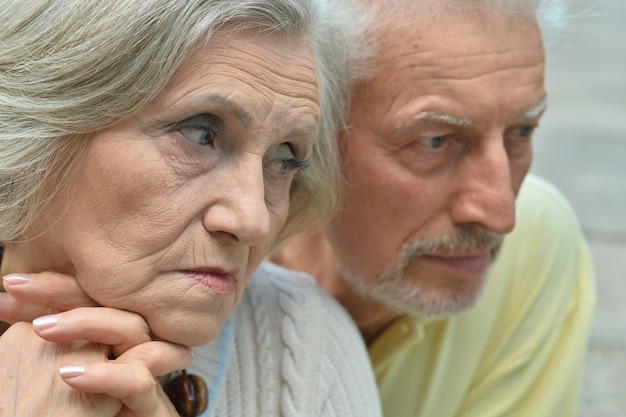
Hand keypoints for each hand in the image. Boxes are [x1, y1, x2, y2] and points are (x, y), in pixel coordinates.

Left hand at [1, 272, 192, 416]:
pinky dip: (105, 376)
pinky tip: (70, 376)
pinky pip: (138, 380)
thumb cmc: (67, 414)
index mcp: (102, 341)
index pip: (83, 301)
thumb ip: (39, 351)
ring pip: (133, 329)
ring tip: (40, 330)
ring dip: (88, 322)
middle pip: (109, 303)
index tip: (8, 291)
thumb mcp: (47, 378)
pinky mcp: (150, 404)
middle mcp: (127, 349)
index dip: (47, 291)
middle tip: (18, 287)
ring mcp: (142, 372)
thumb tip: (6, 307)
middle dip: (62, 291)